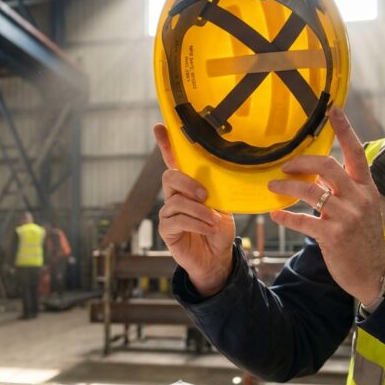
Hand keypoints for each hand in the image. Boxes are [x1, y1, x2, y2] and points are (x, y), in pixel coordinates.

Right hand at [154, 124, 234, 295]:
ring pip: (175, 200)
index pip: (174, 162)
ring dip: (198, 210)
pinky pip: (176, 219)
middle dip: (188, 183)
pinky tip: (207, 228)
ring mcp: (168, 212)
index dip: (166, 144)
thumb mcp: (223, 206)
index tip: (161, 126)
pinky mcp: (167, 230)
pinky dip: (195, 222)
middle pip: (170, 176)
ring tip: (212, 220)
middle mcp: (174, 196)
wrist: (218, 258)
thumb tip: (216, 179)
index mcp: (188, 186)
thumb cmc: (219, 230)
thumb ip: (217, 191)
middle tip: (205, 195)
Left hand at [267, 108, 384, 304]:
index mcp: (367, 188)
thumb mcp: (363, 209)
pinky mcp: (333, 236)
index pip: (356, 152)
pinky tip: (275, 214)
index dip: (344, 129)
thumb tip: (319, 174)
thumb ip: (345, 189)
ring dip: (287, 187)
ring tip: (272, 186)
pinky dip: (286, 216)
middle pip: (327, 166)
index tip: (332, 109)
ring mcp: (346, 217)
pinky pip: (303, 220)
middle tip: (285, 165)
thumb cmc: (365, 240)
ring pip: (310, 192)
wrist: (376, 273)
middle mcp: (358, 199)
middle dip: (302, 162)